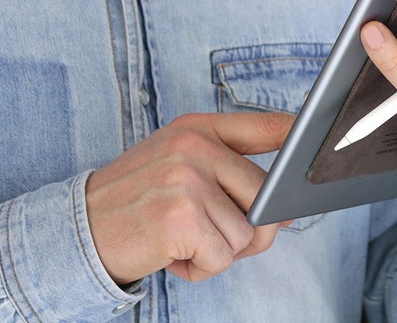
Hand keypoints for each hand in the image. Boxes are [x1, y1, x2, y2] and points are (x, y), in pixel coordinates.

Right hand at [85, 112, 293, 283]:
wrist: (76, 230)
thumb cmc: (136, 202)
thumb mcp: (174, 164)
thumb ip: (225, 169)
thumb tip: (282, 205)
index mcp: (197, 129)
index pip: (263, 126)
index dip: (297, 136)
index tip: (320, 142)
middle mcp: (194, 146)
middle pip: (265, 196)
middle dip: (250, 230)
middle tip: (213, 236)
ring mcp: (187, 178)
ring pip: (247, 233)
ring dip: (220, 252)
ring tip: (183, 242)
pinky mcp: (180, 216)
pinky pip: (222, 257)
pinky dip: (201, 269)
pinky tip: (173, 256)